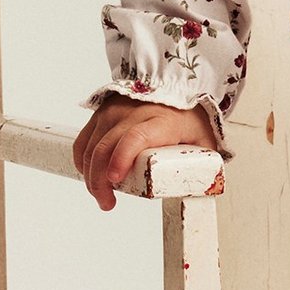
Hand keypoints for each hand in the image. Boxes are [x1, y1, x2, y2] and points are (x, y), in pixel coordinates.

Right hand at [72, 93, 220, 211]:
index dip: (122, 158)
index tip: (115, 179)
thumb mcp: (203, 140)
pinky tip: (92, 177)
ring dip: (91, 176)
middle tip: (107, 202)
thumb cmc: (189, 117)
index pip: (135, 137)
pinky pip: (84, 140)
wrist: (176, 86)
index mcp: (162, 120)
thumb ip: (203, 165)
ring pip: (91, 146)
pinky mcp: (101, 114)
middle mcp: (133, 113)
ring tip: (103, 196)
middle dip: (100, 180)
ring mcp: (114, 112)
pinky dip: (83, 161)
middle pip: (107, 146)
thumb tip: (206, 191)